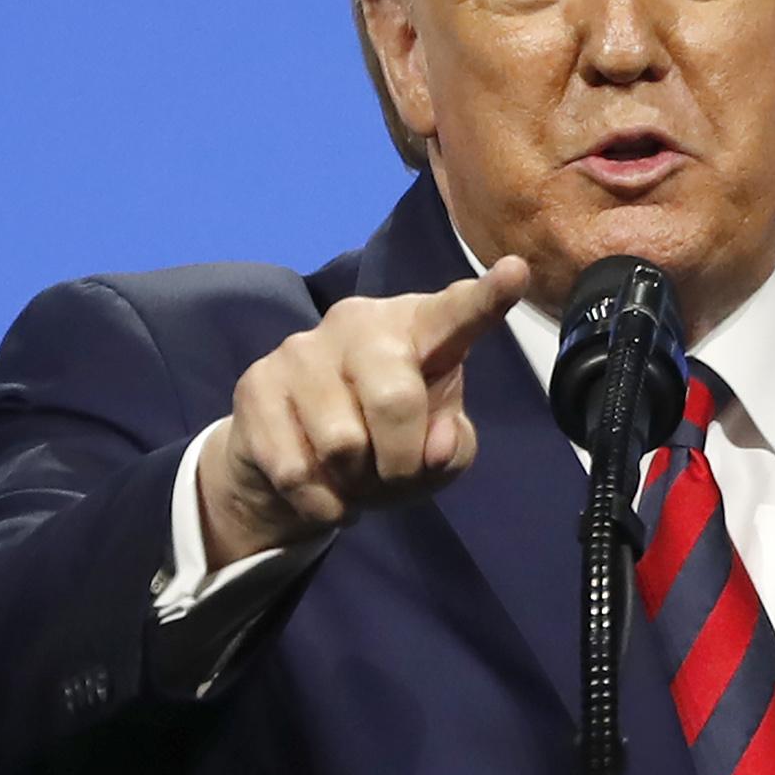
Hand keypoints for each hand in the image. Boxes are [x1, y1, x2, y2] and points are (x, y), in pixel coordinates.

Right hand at [196, 255, 530, 563]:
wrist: (290, 463)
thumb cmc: (384, 443)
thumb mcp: (433, 453)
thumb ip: (452, 448)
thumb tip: (435, 446)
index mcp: (418, 328)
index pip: (457, 313)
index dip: (488, 297)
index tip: (518, 271)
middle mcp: (358, 322)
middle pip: (395, 399)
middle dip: (401, 461)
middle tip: (393, 475)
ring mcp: (301, 349)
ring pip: (342, 443)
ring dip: (355, 483)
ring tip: (351, 475)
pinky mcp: (256, 385)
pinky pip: (297, 470)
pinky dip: (321, 503)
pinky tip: (320, 489)